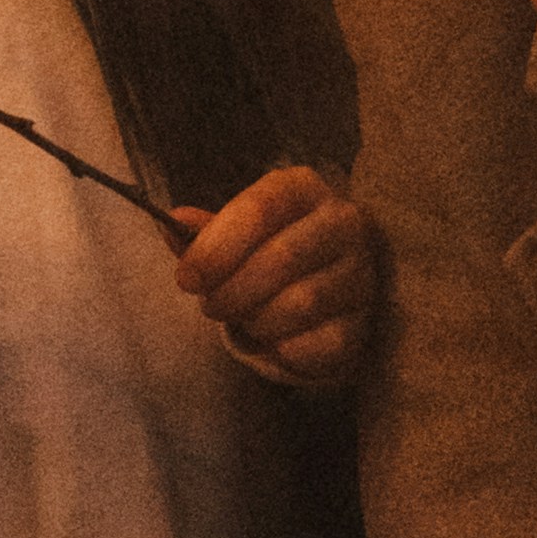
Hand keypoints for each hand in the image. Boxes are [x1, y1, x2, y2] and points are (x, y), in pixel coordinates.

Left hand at [172, 158, 379, 390]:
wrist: (319, 290)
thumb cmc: (265, 251)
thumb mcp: (233, 233)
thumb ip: (202, 232)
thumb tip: (172, 221)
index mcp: (303, 188)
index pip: (261, 208)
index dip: (217, 247)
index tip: (187, 278)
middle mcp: (343, 223)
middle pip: (282, 257)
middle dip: (233, 290)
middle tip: (210, 306)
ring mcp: (361, 274)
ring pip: (302, 303)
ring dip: (257, 320)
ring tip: (243, 319)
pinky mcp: (364, 323)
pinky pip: (321, 343)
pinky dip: (284, 349)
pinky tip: (272, 341)